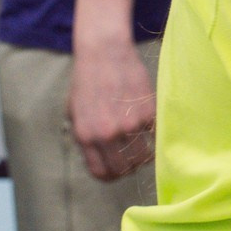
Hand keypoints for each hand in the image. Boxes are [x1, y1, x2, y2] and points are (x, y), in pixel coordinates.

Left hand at [68, 38, 155, 181]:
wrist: (104, 53)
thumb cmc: (87, 81)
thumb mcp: (75, 113)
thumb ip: (86, 137)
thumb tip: (101, 158)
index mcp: (85, 136)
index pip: (101, 172)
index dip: (111, 176)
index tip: (117, 171)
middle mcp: (107, 134)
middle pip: (125, 169)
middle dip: (129, 168)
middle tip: (133, 160)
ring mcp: (129, 124)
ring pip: (144, 157)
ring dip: (145, 156)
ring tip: (145, 147)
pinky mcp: (148, 112)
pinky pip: (156, 136)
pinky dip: (155, 136)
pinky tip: (150, 127)